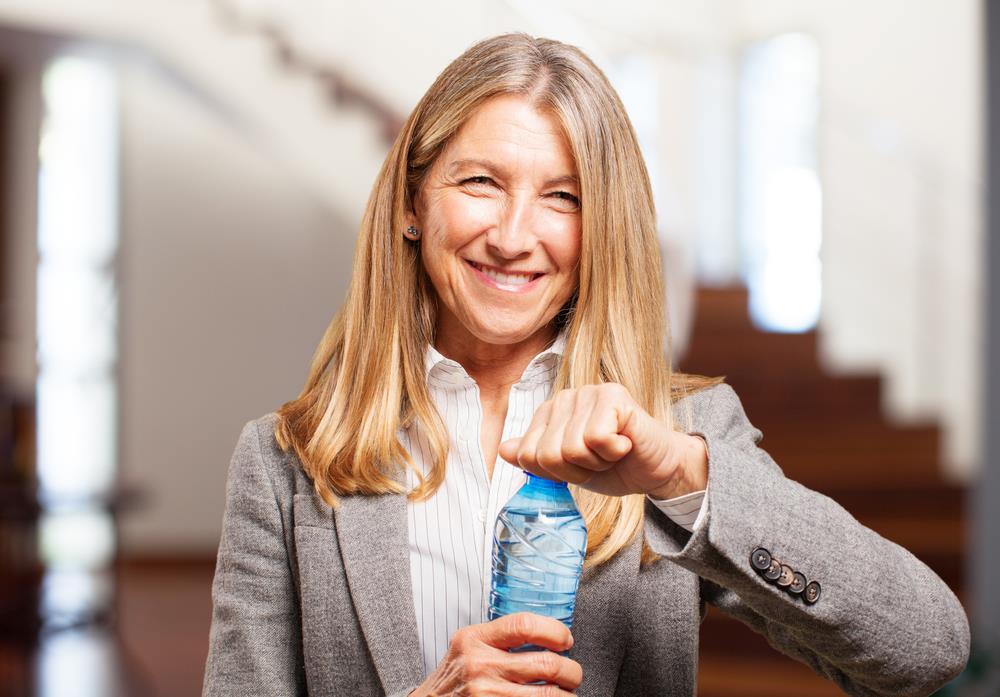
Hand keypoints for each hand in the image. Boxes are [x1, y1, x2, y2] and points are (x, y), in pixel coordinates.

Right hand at [411, 613, 581, 695]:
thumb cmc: (452, 679)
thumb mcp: (467, 647)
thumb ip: (498, 639)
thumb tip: (547, 635)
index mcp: (474, 639)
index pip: (524, 625)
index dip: (554, 631)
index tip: (566, 640)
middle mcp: (479, 665)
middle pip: (545, 663)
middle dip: (571, 671)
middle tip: (572, 675)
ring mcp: (485, 694)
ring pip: (548, 695)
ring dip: (566, 696)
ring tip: (566, 694)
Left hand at [498, 383, 707, 498]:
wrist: (656, 470)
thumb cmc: (614, 467)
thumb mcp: (568, 470)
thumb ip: (534, 459)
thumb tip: (502, 449)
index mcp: (548, 414)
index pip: (526, 455)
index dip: (555, 473)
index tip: (579, 466)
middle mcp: (564, 398)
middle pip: (547, 454)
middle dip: (576, 470)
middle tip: (599, 460)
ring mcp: (588, 393)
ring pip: (571, 448)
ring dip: (596, 462)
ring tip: (612, 452)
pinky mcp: (612, 395)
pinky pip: (595, 439)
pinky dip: (612, 452)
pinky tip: (624, 444)